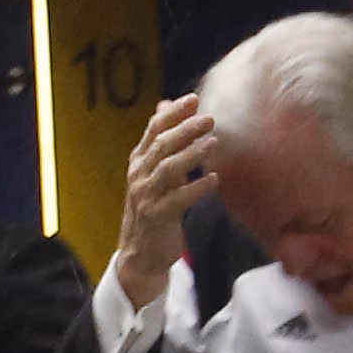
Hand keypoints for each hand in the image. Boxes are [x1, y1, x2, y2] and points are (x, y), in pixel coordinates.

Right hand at [116, 96, 220, 295]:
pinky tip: (214, 179)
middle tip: (209, 119)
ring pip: (168, 169)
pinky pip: (178, 199)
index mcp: (138, 162)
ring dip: (192, 154)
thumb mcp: (155, 173)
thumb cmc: (154, 207)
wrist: (141, 253)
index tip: (194, 99)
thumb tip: (164, 106)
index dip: (173, 113)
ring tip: (213, 143)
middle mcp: (139, 176)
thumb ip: (162, 143)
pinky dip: (197, 188)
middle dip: (185, 130)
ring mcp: (146, 196)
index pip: (153, 130)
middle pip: (161, 145)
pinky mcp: (157, 217)